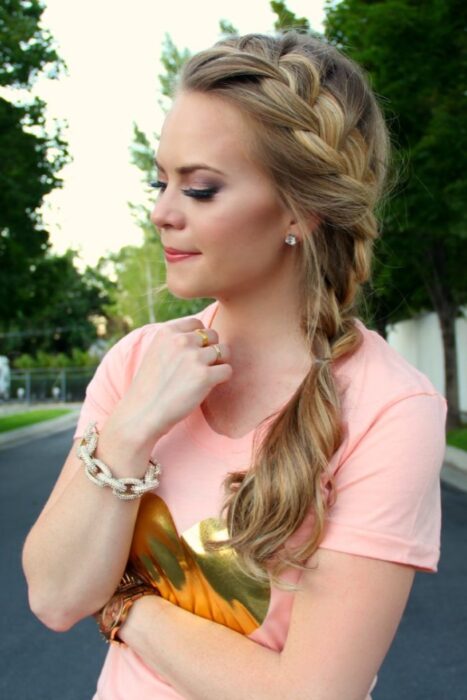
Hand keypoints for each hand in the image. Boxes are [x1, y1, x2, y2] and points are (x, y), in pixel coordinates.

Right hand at [100, 317, 231, 465]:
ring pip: (224, 351)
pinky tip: (208, 387)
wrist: (142, 414)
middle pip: (213, 335)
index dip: (199, 339)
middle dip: (210, 350)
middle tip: (198, 368)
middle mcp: (181, 340)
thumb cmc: (150, 387)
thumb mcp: (156, 352)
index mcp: (167, 332)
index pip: (197, 323)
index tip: (191, 354)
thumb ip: (175, 341)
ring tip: (204, 377)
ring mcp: (194, 358)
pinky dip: (222, 379)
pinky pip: (227, 370)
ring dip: (218, 364)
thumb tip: (204, 334)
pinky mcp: (205, 377)